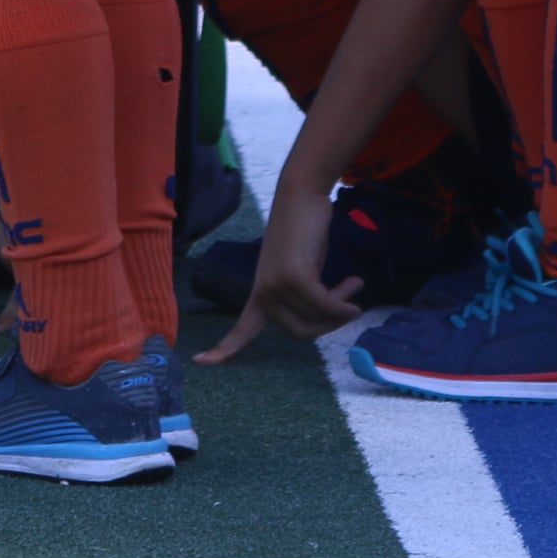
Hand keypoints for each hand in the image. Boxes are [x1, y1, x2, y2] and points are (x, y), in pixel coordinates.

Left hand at [194, 183, 366, 364]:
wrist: (302, 196)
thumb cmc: (304, 231)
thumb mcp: (303, 271)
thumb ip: (305, 297)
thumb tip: (331, 318)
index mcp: (260, 294)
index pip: (241, 329)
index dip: (224, 349)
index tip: (200, 362)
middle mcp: (264, 293)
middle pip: (302, 333)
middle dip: (330, 322)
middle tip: (350, 302)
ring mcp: (276, 285)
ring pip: (316, 318)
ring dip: (342, 306)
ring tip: (354, 283)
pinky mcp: (294, 276)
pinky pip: (325, 303)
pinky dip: (344, 302)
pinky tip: (356, 284)